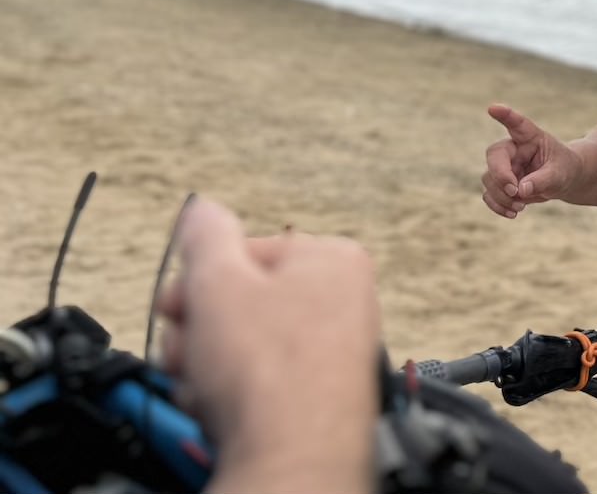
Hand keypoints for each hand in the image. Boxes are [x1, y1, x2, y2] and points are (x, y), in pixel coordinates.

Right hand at [157, 198, 379, 493]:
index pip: (243, 252)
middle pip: (242, 300)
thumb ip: (204, 235)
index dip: (198, 283)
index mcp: (334, 259)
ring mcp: (336, 350)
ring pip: (245, 344)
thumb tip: (202, 209)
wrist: (293, 457)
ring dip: (208, 365)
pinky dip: (232, 394)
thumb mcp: (216, 281)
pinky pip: (260, 381)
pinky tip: (223, 410)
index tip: (179, 306)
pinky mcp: (320, 394)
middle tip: (189, 350)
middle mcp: (346, 301)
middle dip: (200, 329)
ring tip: (207, 386)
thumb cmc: (270, 374)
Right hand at [480, 103, 581, 217]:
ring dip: (502, 196)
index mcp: (530, 137)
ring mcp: (504, 166)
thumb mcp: (561, 173)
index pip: (517, 124)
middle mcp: (513, 149)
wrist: (565, 179)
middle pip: (494, 156)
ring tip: (521, 206)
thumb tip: (521, 190)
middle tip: (516, 192)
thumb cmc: (565, 169)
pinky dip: (498, 205)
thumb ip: (543, 179)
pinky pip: (489, 194)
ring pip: (489, 179)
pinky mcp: (501, 183)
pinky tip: (513, 213)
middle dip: (501, 176)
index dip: (505, 116)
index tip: (493, 108)